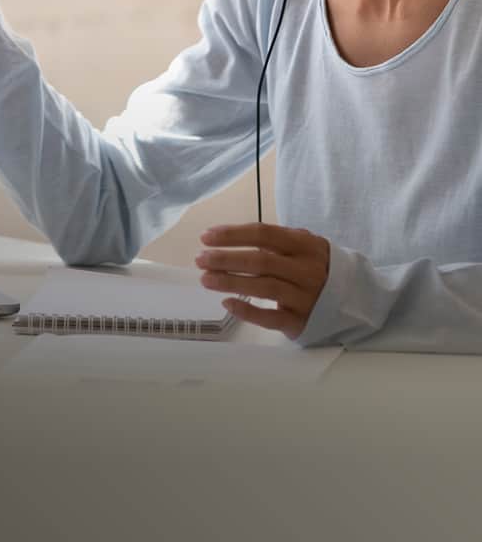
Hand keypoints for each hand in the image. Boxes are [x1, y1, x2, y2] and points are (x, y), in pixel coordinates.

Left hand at [195, 222, 329, 339]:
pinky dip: (247, 311)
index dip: (232, 234)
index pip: (264, 234)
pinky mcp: (300, 322)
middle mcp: (306, 270)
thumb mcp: (305, 245)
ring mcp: (304, 297)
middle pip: (260, 261)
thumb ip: (277, 240)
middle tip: (200, 259)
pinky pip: (270, 318)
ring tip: (205, 278)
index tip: (206, 237)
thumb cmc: (318, 267)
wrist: (355, 300)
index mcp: (305, 245)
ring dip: (230, 281)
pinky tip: (226, 302)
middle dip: (226, 258)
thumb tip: (230, 237)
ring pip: (263, 288)